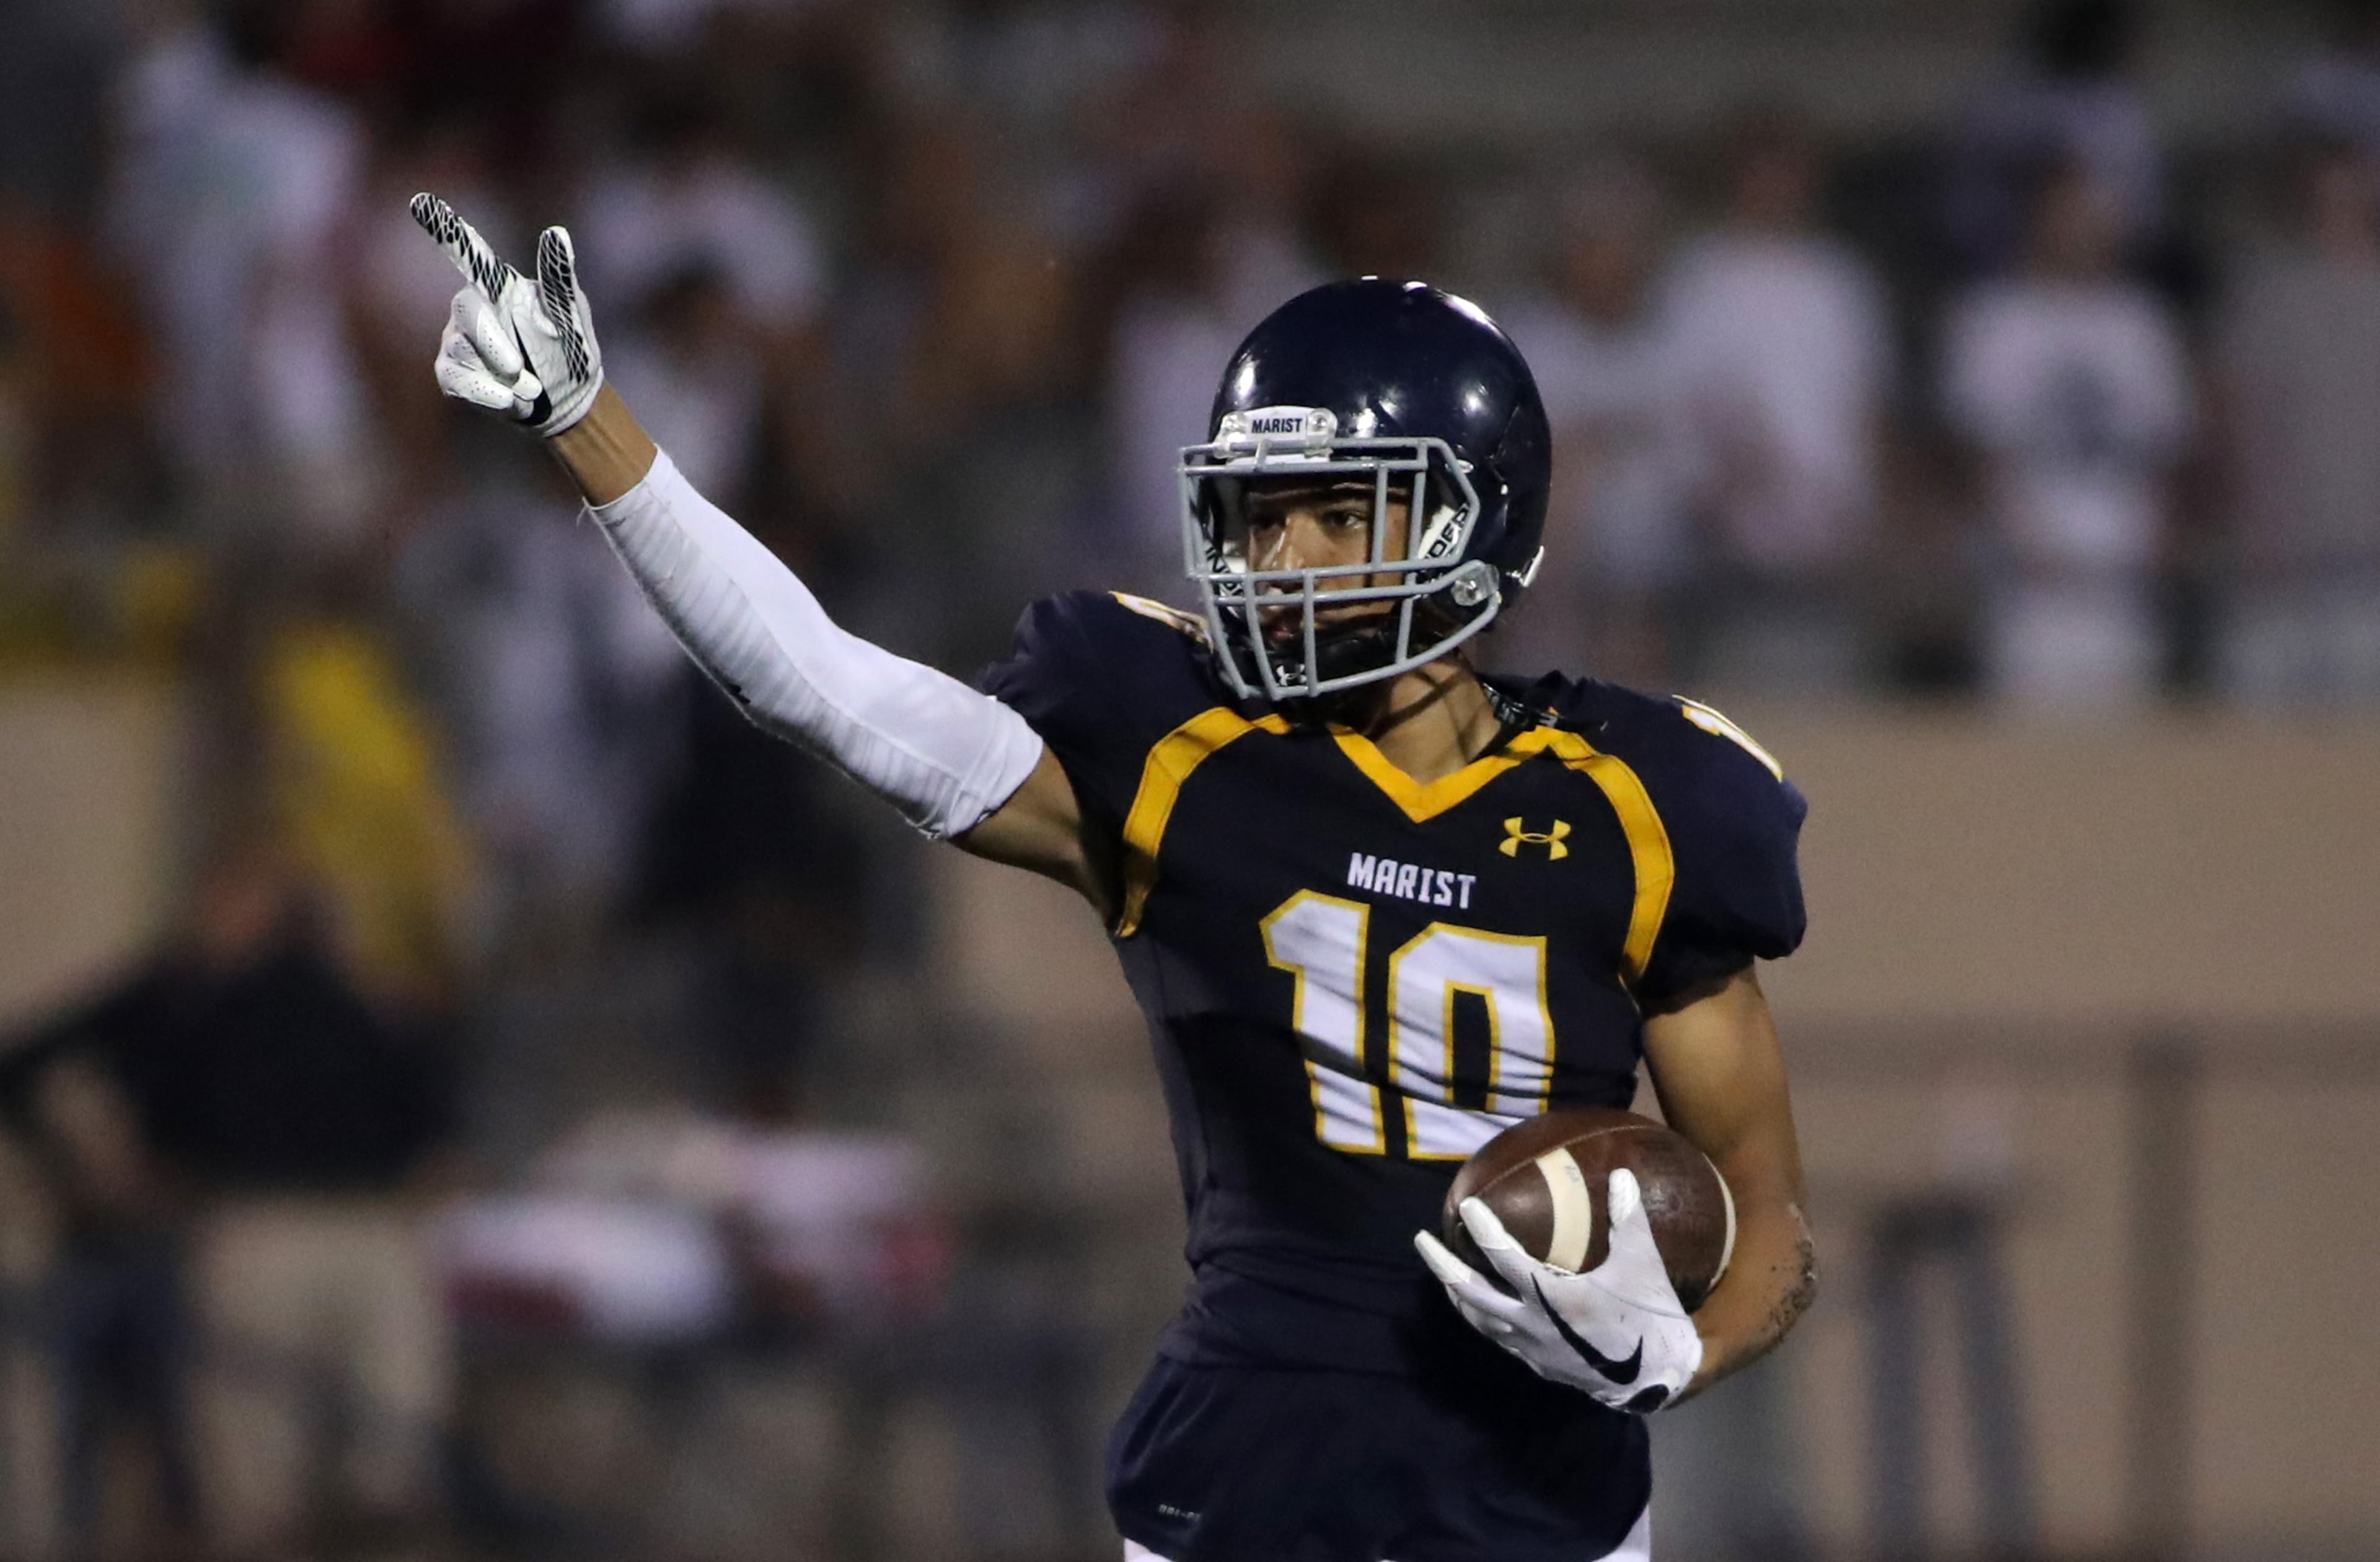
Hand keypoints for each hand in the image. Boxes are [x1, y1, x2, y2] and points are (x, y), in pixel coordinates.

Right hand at [411, 192, 603, 435]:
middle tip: (520, 370)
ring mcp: (457, 339)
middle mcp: (474, 307)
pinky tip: (511, 402)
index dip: (445, 230)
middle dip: (493, 342)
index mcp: (502, 286)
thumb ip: (560, 278)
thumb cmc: (570, 350)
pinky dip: (487, 394)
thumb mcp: (573, 317)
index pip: (471, 254)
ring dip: (501, 376)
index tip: (421, 202)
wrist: (565, 402)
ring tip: (531, 388)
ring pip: (462, 350)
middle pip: (466, 310)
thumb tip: (557, 233)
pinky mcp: (450, 371)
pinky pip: (457, 380)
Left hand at [1414, 1168, 1702, 1412]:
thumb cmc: (1649, 1317)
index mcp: (1551, 1297)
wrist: (1658, 1378)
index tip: (1467, 1207)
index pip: (1503, 1257)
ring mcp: (1531, 1348)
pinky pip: (1498, 1337)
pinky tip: (1481, 1306)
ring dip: (1456, 1293)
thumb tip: (1620, 1175)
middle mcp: (1530, 1324)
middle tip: (1421, 1240)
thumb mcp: (1642, 1263)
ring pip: (1478, 1320)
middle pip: (1471, 1293)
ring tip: (1442, 1272)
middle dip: (1442, 1266)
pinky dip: (1480, 1317)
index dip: (1483, 1229)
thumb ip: (1627, 1219)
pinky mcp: (1538, 1363)